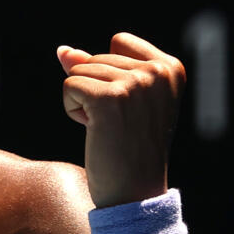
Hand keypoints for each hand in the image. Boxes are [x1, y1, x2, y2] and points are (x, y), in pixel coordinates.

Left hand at [57, 32, 185, 208]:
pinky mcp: (109, 98)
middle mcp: (159, 72)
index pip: (119, 41)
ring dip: (83, 102)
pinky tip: (95, 131)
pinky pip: (69, 86)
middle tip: (118, 125)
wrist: (134, 192)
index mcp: (171, 68)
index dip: (108, 73)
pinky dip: (72, 110)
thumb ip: (94, 68)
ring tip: (108, 129)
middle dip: (94, 90)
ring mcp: (136, 84)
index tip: (128, 107)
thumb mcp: (119, 101)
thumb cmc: (127, 148)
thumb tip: (62, 50)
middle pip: (95, 57)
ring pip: (78, 71)